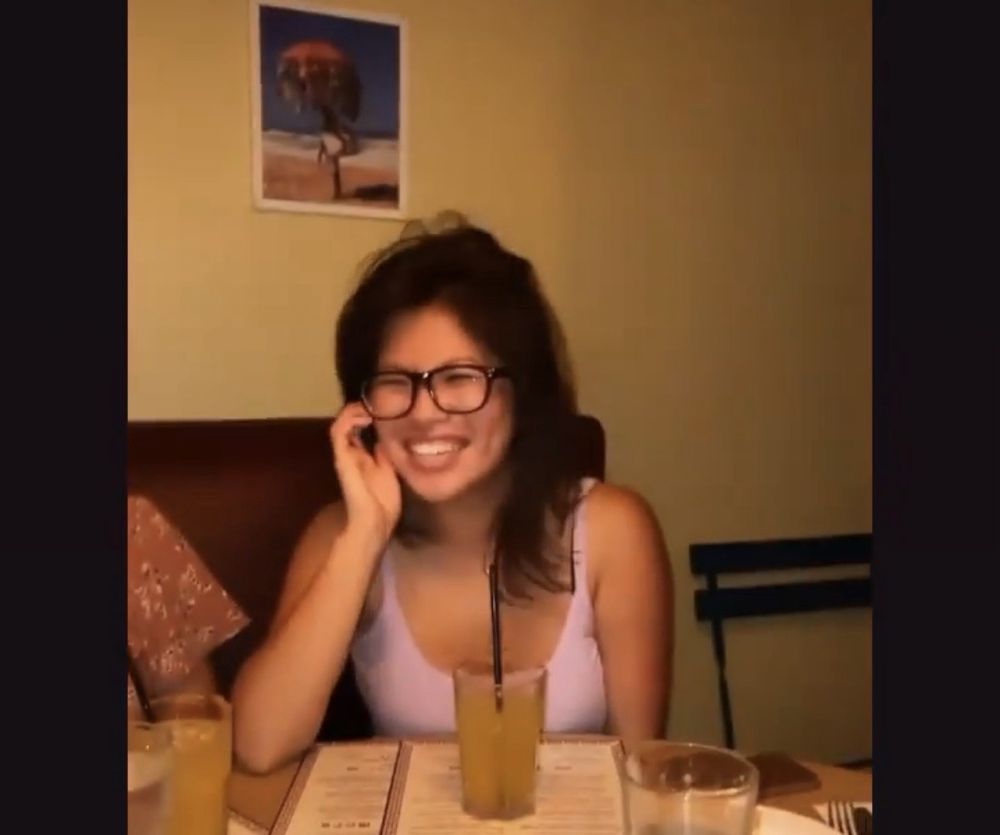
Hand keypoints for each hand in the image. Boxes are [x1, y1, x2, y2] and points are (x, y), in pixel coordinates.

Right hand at [329, 403, 401, 551]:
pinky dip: (349, 420)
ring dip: (353, 411)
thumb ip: (386, 455)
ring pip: (340, 424)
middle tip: (375, 401)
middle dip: (360, 410)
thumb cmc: (384, 503)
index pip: (359, 430)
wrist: (376, 522)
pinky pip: (338, 433)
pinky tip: (365, 416)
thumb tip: (390, 436)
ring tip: (368, 405)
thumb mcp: (390, 471)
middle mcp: (351, 453)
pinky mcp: (341, 458)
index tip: (384, 405)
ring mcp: (344, 455)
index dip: (368, 415)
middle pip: (348, 424)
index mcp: (363, 457)